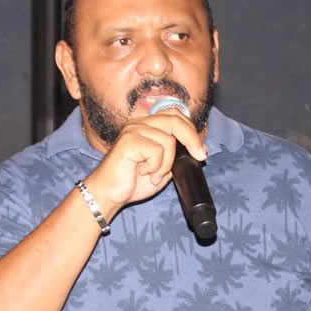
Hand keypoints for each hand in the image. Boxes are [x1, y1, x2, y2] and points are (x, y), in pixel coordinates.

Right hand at [83, 109, 205, 220]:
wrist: (110, 194)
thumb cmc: (132, 182)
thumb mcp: (162, 168)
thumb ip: (176, 155)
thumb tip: (199, 148)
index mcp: (147, 125)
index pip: (175, 115)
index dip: (192, 130)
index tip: (201, 150)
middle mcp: (139, 122)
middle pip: (175, 120)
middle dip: (192, 139)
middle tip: (200, 156)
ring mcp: (133, 130)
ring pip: (168, 140)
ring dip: (166, 164)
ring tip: (153, 175)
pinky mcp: (128, 141)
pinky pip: (156, 151)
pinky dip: (155, 167)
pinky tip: (144, 173)